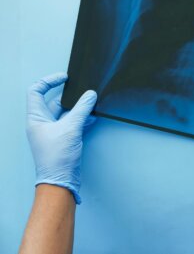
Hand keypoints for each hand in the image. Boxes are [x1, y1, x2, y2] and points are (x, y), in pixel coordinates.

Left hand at [26, 73, 96, 203]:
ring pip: (66, 113)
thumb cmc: (56, 158)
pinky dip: (83, 119)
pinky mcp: (64, 139)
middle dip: (70, 96)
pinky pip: (73, 123)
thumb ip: (82, 109)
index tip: (64, 78)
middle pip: (55, 102)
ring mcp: (54, 131)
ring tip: (91, 103)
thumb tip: (90, 95)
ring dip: (79, 108)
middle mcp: (43, 123)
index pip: (36, 91)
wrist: (60, 180)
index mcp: (36, 118)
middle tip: (83, 91)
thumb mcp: (70, 128)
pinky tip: (92, 117)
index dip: (49, 81)